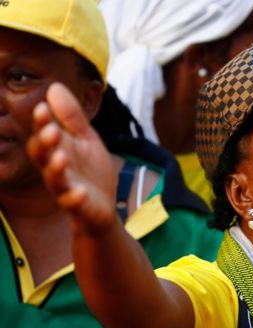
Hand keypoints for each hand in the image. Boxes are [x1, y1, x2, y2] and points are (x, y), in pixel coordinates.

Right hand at [27, 83, 118, 235]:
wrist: (103, 206)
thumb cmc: (90, 171)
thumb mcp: (86, 139)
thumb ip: (71, 117)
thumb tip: (54, 86)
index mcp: (57, 149)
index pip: (44, 133)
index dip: (42, 122)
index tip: (43, 108)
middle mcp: (55, 168)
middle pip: (42, 156)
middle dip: (44, 143)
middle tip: (51, 130)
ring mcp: (65, 188)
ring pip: (54, 179)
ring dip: (56, 168)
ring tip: (62, 157)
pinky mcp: (78, 206)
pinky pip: (72, 204)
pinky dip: (74, 198)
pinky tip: (80, 192)